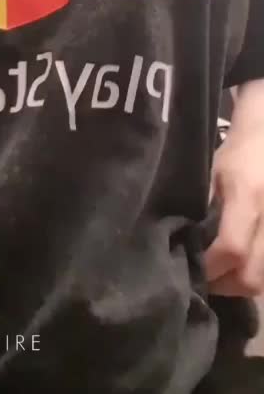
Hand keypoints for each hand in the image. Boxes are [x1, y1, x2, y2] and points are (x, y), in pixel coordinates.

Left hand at [204, 130, 263, 296]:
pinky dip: (254, 274)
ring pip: (263, 281)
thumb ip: (201, 208)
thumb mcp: (211, 174)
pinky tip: (239, 266)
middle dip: (224, 285)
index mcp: (247, 197)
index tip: (191, 267)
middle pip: (251, 276)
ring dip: (240, 285)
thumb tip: (183, 244)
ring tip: (220, 274)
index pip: (231, 249)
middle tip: (204, 278)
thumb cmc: (236, 154)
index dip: (210, 266)